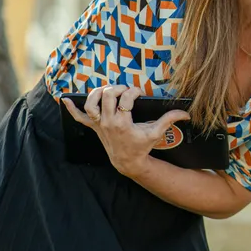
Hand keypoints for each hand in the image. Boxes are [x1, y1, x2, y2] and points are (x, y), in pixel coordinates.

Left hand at [62, 85, 190, 177]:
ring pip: (91, 103)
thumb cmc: (141, 146)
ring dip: (97, 93)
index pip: (126, 99)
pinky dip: (71, 109)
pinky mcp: (94, 127)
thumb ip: (169, 120)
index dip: (133, 92)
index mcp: (122, 123)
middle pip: (107, 95)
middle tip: (125, 90)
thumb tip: (186, 113)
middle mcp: (108, 122)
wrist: (127, 161)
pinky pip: (79, 118)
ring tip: (107, 90)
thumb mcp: (155, 133)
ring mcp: (99, 124)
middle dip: (117, 88)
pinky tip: (65, 99)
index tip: (139, 93)